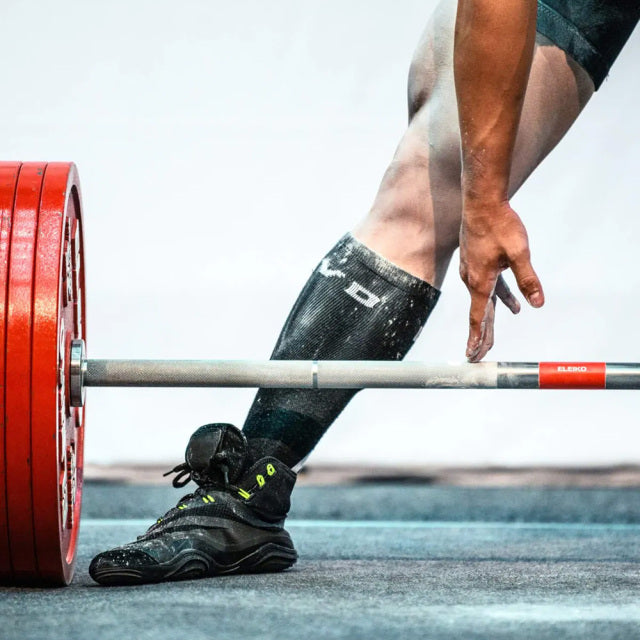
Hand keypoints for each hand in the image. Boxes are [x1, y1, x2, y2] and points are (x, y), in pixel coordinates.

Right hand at [459, 200, 543, 361]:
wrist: (481, 202)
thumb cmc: (499, 225)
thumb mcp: (519, 253)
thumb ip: (528, 280)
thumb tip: (537, 303)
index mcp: (481, 281)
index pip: (479, 317)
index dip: (477, 337)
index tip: (472, 354)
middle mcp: (473, 279)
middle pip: (479, 314)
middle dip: (482, 335)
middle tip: (479, 355)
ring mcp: (472, 270)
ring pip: (483, 301)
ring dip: (490, 318)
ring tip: (493, 336)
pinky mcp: (476, 262)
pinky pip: (487, 287)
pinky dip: (498, 298)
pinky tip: (512, 303)